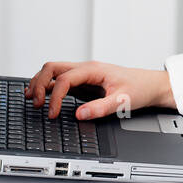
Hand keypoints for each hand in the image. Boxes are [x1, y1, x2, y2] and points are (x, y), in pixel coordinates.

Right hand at [24, 60, 175, 119]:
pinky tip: (42, 96)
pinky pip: (60, 80)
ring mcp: (83, 74)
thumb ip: (101, 108)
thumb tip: (79, 114)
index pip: (64, 79)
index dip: (54, 97)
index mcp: (93, 70)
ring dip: (40, 82)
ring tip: (31, 98)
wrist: (151, 85)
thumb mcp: (123, 101)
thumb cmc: (140, 88)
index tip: (51, 114)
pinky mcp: (84, 82)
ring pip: (53, 71)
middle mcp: (86, 69)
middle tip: (35, 103)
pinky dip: (48, 87)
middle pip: (52, 68)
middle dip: (39, 83)